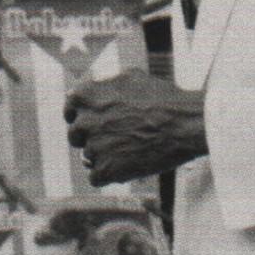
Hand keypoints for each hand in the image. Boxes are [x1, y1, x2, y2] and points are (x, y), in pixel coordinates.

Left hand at [65, 70, 206, 186]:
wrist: (185, 124)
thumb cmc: (163, 98)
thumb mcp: (130, 76)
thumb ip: (104, 84)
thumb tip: (90, 87)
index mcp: (85, 95)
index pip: (69, 110)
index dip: (82, 117)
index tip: (94, 123)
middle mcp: (84, 120)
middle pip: (75, 136)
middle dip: (91, 138)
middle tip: (116, 139)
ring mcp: (94, 147)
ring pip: (88, 157)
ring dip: (105, 157)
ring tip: (131, 151)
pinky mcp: (106, 171)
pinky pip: (96, 178)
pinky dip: (110, 175)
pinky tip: (127, 167)